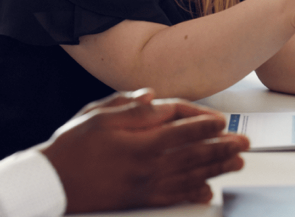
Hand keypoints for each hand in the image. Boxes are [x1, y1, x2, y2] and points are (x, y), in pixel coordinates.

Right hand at [39, 89, 248, 212]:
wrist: (51, 181)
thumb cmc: (73, 145)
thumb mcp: (98, 114)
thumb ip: (130, 106)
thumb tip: (154, 97)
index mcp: (139, 140)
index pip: (181, 128)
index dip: (204, 123)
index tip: (221, 121)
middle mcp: (146, 164)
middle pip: (193, 153)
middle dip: (222, 147)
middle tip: (243, 143)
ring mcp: (144, 184)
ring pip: (189, 175)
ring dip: (216, 168)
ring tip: (236, 163)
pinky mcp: (139, 199)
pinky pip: (172, 197)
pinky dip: (192, 193)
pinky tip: (207, 190)